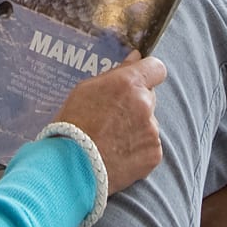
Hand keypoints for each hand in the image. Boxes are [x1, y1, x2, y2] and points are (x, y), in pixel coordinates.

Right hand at [51, 56, 166, 193]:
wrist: (70, 167)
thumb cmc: (73, 125)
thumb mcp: (85, 90)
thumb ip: (116, 73)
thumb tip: (136, 59)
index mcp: (129, 84)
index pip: (156, 68)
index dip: (148, 73)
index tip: (138, 81)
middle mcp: (145, 104)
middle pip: (150, 97)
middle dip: (136, 104)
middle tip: (113, 118)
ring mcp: (152, 131)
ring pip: (149, 123)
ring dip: (136, 127)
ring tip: (111, 140)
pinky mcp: (154, 154)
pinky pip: (149, 145)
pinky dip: (137, 149)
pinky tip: (118, 154)